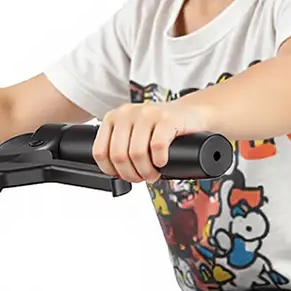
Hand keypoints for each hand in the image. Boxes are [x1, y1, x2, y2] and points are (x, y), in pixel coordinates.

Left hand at [93, 99, 209, 182]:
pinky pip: (157, 146)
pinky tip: (162, 162)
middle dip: (131, 174)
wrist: (190, 114)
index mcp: (113, 118)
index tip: (123, 176)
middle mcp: (127, 113)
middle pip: (118, 156)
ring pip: (136, 154)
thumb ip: (120, 147)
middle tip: (141, 177)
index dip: (112, 171)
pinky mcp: (167, 118)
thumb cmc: (160, 129)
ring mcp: (147, 113)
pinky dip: (159, 161)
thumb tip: (114, 175)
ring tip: (153, 173)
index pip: (100, 152)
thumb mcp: (134, 134)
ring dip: (146, 172)